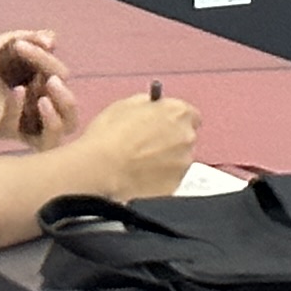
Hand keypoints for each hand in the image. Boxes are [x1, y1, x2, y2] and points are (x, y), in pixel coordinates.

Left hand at [0, 28, 75, 144]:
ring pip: (55, 136)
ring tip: (46, 95)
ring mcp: (18, 122)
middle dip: (67, 98)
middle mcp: (34, 108)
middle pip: (70, 115)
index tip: (22, 44)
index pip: (61, 79)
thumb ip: (28, 38)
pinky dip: (20, 107)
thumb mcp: (3, 44)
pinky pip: (17, 127)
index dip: (48, 59)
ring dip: (59, 115)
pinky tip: (16, 90)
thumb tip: (53, 39)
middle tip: (52, 80)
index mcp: (39, 87)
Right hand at [75, 88, 202, 199]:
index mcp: (177, 112)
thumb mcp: (125, 106)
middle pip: (185, 137)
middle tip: (147, 145)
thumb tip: (152, 106)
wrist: (100, 171)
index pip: (190, 115)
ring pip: (179, 160)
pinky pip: (170, 180)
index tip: (163, 124)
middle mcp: (186, 137)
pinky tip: (140, 177)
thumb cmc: (108, 137)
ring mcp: (182, 164)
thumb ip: (147, 104)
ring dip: (166, 161)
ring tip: (140, 164)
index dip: (174, 120)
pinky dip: (159, 179)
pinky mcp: (174, 186)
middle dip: (170, 140)